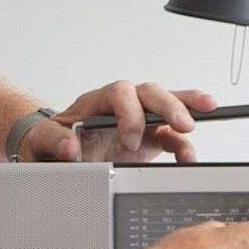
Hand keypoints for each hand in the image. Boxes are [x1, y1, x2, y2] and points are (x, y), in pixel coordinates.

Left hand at [21, 80, 217, 163]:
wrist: (53, 154)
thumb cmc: (49, 142)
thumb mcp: (41, 141)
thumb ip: (52, 141)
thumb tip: (69, 146)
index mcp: (96, 102)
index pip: (119, 93)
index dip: (129, 113)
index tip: (130, 140)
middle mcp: (120, 106)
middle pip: (149, 93)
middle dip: (169, 105)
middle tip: (182, 123)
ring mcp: (137, 120)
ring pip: (166, 105)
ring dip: (186, 108)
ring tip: (206, 112)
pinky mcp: (148, 138)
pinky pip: (170, 136)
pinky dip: (183, 144)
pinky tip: (190, 155)